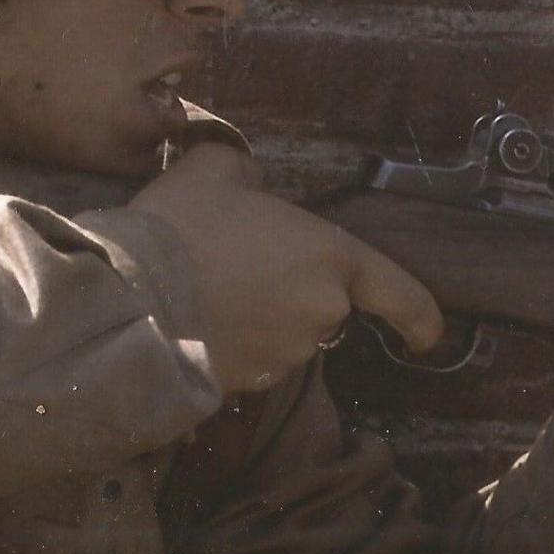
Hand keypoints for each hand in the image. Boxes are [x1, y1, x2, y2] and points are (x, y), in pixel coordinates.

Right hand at [130, 143, 445, 393]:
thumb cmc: (179, 227)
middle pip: (322, 305)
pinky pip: (250, 357)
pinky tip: (190, 320)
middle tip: (234, 263)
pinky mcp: (248, 382)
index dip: (421, 317)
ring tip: (202, 290)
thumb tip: (250, 186)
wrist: (128, 297)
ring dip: (258, 316)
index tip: (425, 336)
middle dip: (288, 289)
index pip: (401, 295)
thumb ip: (244, 173)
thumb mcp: (210, 171)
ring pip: (284, 332)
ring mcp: (285, 353)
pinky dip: (231, 342)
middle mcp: (321, 312)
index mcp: (330, 258)